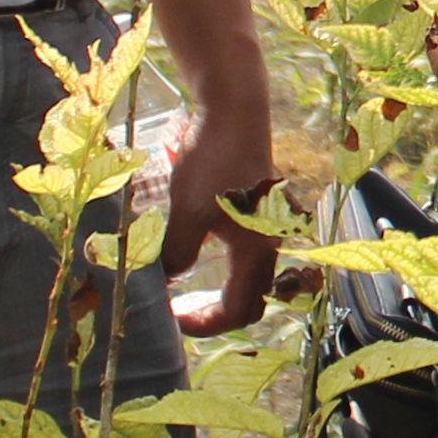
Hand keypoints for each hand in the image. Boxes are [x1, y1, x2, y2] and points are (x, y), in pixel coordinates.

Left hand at [157, 104, 285, 335]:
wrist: (235, 112)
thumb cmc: (213, 162)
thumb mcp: (187, 213)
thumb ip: (177, 255)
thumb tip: (166, 281)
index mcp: (257, 252)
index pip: (238, 310)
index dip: (205, 325)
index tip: (173, 321)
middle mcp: (271, 245)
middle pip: (251, 300)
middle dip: (216, 313)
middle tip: (180, 311)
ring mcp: (270, 228)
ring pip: (250, 278)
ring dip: (221, 291)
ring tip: (185, 289)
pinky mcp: (262, 212)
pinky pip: (248, 256)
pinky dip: (226, 269)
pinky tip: (199, 253)